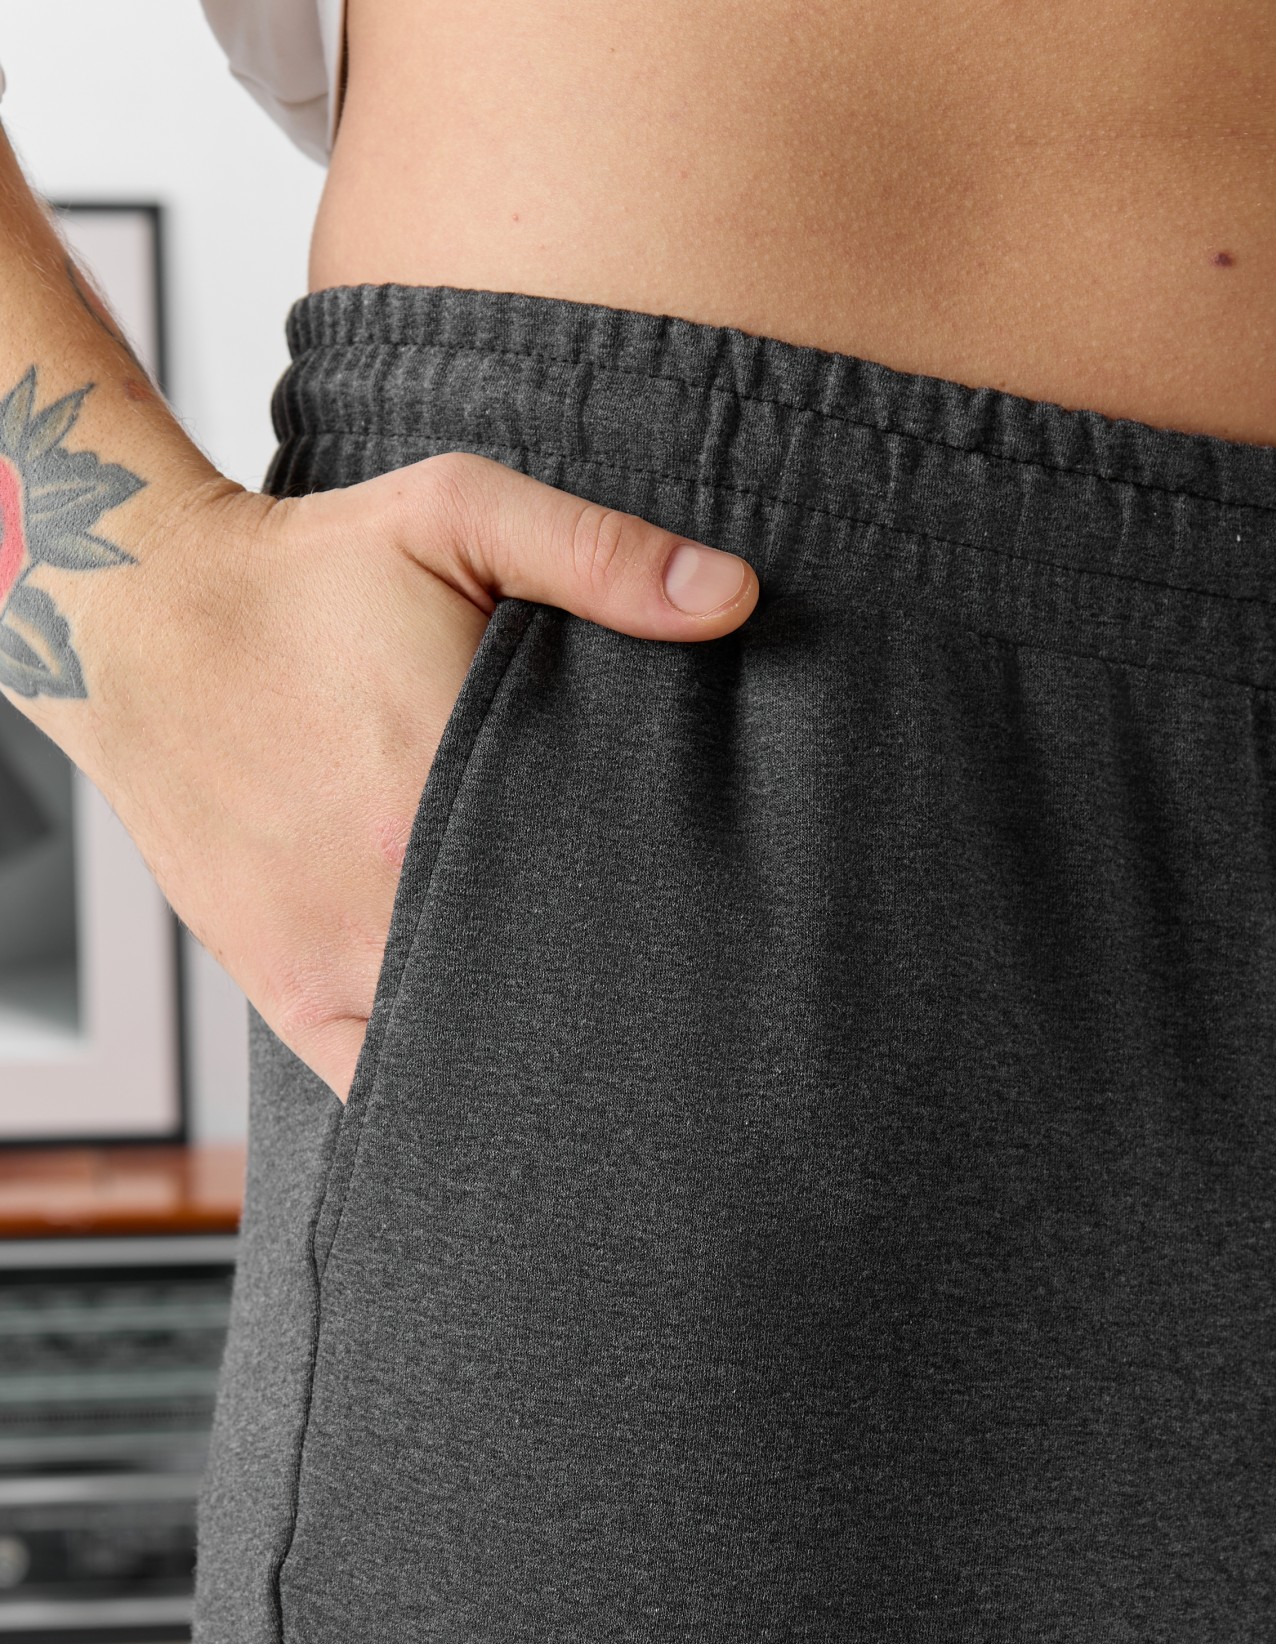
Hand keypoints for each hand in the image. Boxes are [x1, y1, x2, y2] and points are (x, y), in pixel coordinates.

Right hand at [86, 452, 759, 1104]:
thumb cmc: (306, 571)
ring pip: (467, 1046)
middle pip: (543, 984)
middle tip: (674, 993)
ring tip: (596, 1042)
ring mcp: (335, 958)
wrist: (137, 622)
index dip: (667, 916)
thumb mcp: (456, 516)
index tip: (714, 924)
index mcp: (451, 788)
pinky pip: (375, 1085)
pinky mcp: (287, 990)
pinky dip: (436, 1087)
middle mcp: (394, 895)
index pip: (603, 897)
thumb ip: (597, 554)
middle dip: (608, 990)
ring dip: (530, 1047)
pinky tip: (492, 1080)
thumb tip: (730, 598)